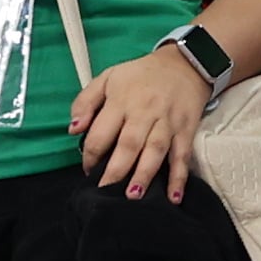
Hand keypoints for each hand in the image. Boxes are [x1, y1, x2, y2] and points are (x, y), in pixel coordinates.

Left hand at [69, 48, 210, 200]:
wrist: (185, 64)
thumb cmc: (141, 75)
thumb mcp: (107, 78)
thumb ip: (85, 102)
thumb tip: (74, 129)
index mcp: (121, 101)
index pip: (101, 133)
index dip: (91, 155)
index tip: (88, 169)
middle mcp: (145, 112)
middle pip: (129, 144)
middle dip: (117, 170)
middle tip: (106, 192)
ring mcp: (167, 122)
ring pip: (155, 150)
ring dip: (145, 174)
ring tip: (134, 196)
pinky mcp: (186, 130)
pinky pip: (182, 155)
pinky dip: (179, 177)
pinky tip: (174, 197)